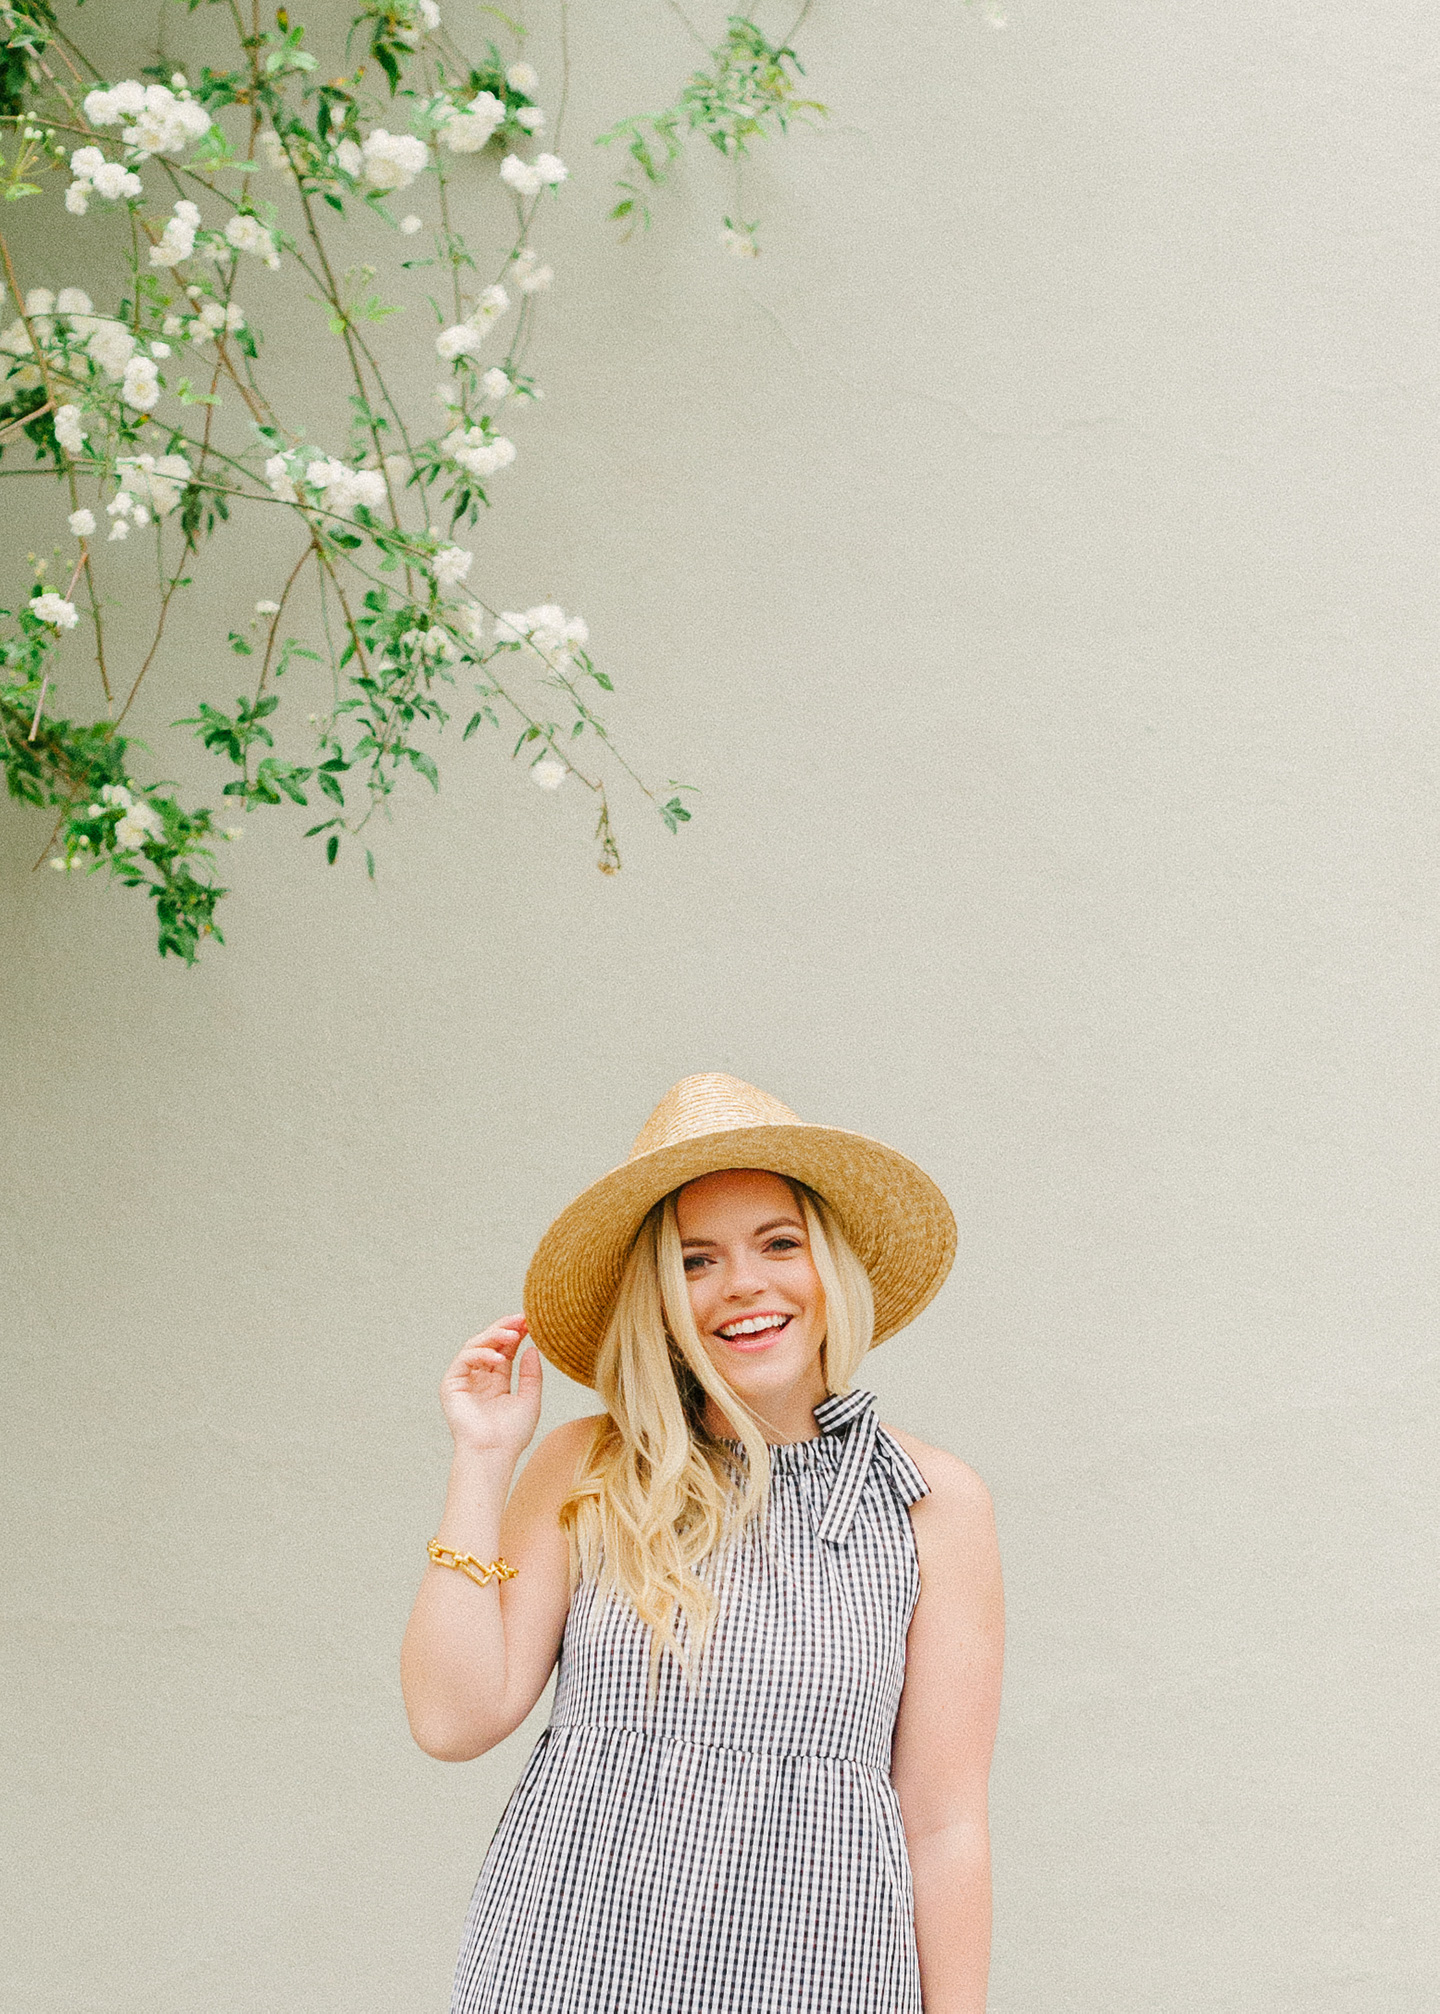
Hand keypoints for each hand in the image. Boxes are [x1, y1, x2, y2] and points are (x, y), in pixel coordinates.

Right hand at [439, 1315, 541, 1461]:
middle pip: (489, 1343)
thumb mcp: (529, 1400)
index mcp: (496, 1381)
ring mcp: (464, 1380)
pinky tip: (499, 1358)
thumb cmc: (511, 1434)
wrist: (493, 1454)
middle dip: (505, 1328)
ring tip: (513, 1334)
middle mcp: (479, 1377)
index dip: (516, 1334)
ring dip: (494, 1336)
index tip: (530, 1321)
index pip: (505, 1349)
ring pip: (475, 1346)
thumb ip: (531, 1375)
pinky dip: (481, 1354)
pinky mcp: (451, 1385)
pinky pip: (464, 1359)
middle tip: (521, 1318)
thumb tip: (532, 1348)